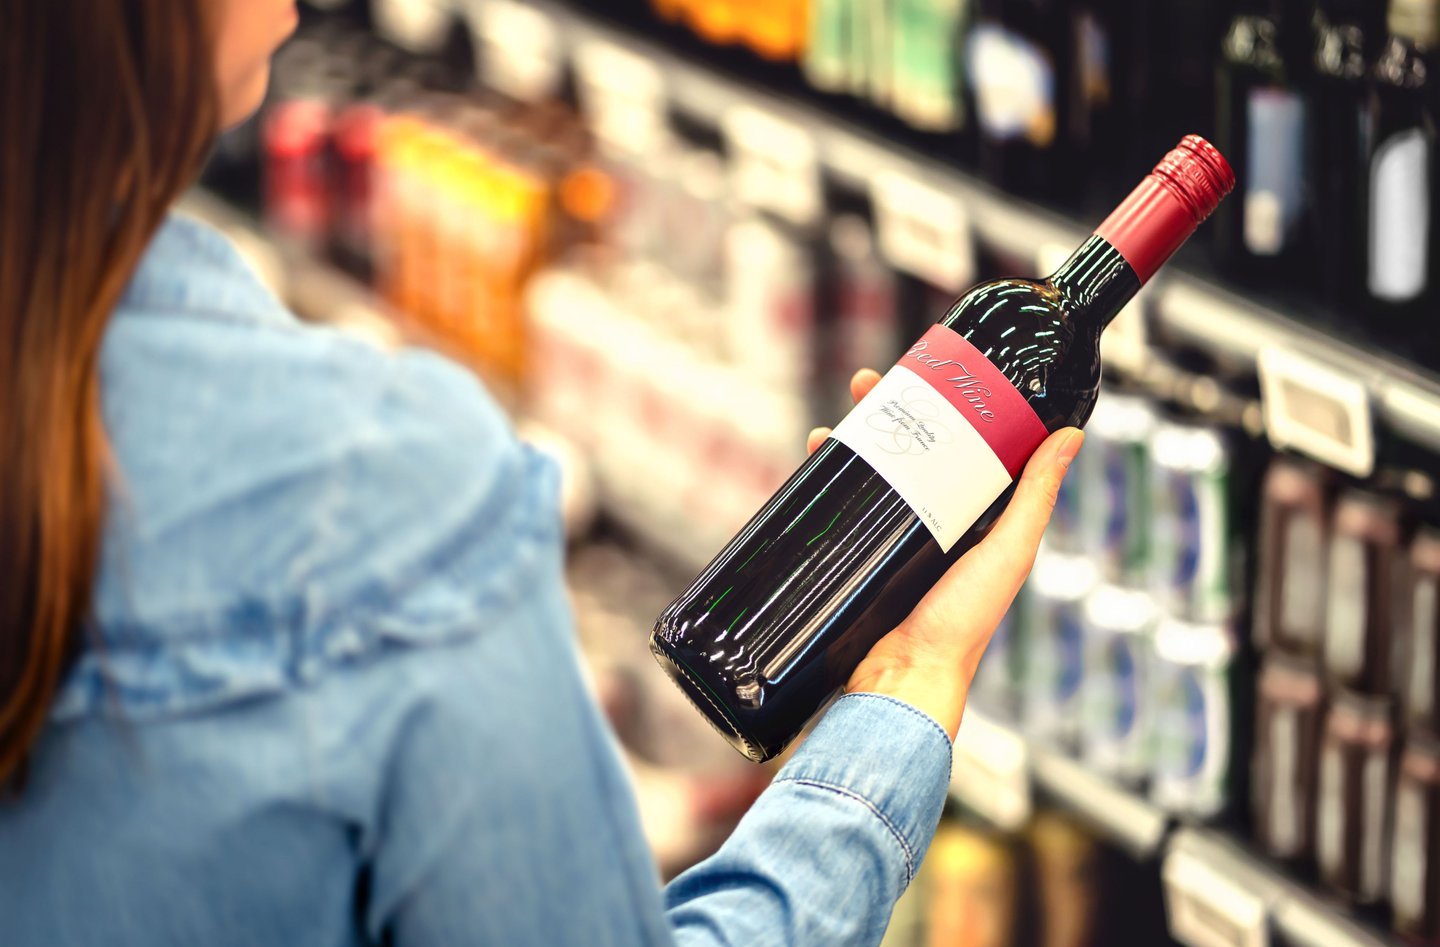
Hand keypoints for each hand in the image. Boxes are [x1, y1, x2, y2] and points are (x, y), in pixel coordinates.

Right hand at [808, 368, 1082, 738]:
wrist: (902, 678)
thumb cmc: (964, 625)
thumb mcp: (1008, 551)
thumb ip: (1035, 496)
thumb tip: (1071, 434)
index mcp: (973, 519)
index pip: (958, 445)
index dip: (942, 406)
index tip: (928, 373)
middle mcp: (931, 523)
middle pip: (907, 449)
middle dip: (884, 411)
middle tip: (866, 383)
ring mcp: (890, 540)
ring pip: (868, 473)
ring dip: (848, 440)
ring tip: (833, 421)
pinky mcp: (855, 557)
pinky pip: (840, 508)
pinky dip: (827, 480)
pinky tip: (815, 461)